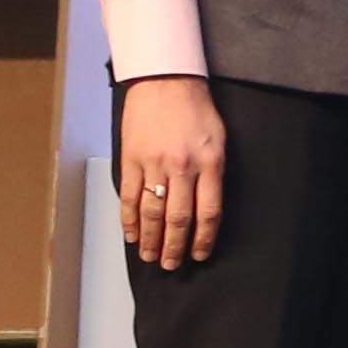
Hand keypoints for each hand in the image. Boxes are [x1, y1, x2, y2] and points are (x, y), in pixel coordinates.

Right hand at [114, 74, 227, 270]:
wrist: (166, 81)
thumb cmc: (197, 111)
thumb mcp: (219, 140)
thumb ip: (214, 173)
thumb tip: (207, 208)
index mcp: (210, 163)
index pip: (208, 212)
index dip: (203, 238)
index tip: (199, 255)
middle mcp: (182, 167)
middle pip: (178, 218)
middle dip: (175, 246)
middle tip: (172, 265)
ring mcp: (154, 164)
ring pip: (151, 212)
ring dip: (150, 239)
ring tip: (150, 256)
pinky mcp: (131, 160)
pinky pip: (129, 197)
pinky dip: (129, 220)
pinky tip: (131, 235)